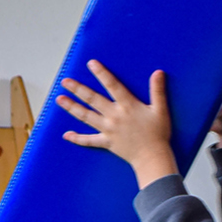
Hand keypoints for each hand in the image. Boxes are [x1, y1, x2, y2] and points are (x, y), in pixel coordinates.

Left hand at [58, 61, 177, 188]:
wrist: (152, 157)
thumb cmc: (158, 134)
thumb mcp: (160, 110)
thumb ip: (158, 91)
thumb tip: (158, 73)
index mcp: (127, 106)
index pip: (112, 85)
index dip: (101, 73)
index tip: (91, 63)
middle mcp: (114, 116)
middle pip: (93, 99)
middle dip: (78, 89)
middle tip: (65, 81)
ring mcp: (108, 130)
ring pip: (86, 116)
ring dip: (72, 107)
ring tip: (60, 100)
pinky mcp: (106, 142)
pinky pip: (89, 140)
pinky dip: (77, 138)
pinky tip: (66, 135)